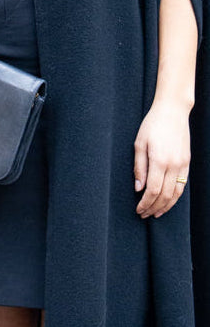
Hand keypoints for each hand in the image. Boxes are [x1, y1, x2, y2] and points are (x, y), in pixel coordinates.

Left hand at [133, 100, 190, 218]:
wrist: (173, 111)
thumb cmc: (152, 125)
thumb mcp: (139, 144)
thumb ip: (139, 168)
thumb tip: (138, 188)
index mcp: (159, 160)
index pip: (153, 190)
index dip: (145, 203)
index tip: (138, 210)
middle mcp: (173, 164)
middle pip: (165, 195)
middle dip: (153, 208)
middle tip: (144, 215)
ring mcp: (182, 164)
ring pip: (176, 193)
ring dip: (166, 206)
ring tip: (155, 213)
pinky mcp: (187, 162)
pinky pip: (183, 185)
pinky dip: (175, 196)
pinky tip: (167, 201)